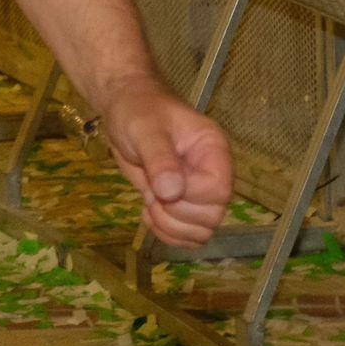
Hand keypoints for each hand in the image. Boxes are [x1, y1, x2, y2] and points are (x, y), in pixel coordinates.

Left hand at [100, 83, 232, 248]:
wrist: (125, 109)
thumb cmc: (137, 110)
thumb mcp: (145, 129)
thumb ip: (160, 158)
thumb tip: (171, 192)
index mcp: (214, 150)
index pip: (219, 190)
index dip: (190, 195)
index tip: (162, 182)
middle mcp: (213, 174)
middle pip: (213, 216)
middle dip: (176, 212)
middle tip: (153, 191)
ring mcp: (199, 191)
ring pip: (201, 231)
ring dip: (170, 225)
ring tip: (150, 201)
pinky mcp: (182, 204)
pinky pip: (187, 235)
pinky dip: (166, 232)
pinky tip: (149, 210)